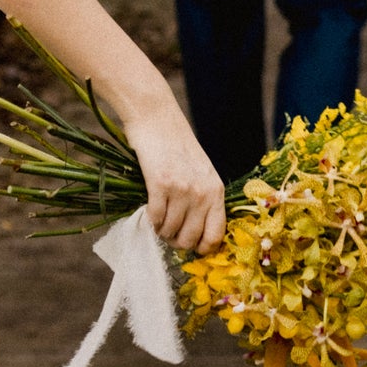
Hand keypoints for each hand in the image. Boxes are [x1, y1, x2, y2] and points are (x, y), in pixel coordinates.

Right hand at [128, 106, 225, 253]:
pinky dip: (150, 220)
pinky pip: (155, 218)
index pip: (215, 235)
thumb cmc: (178, 147)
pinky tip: (150, 212)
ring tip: (159, 221)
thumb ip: (204, 200)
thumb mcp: (202, 173)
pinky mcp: (160, 184)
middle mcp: (202, 193)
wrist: (157, 118)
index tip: (191, 246)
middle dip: (177, 242)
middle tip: (169, 233)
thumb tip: (196, 234)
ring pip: (170, 231)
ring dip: (161, 231)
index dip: (202, 248)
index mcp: (216, 192)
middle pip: (190, 239)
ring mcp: (182, 189)